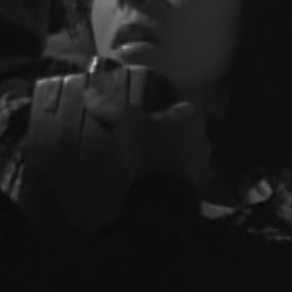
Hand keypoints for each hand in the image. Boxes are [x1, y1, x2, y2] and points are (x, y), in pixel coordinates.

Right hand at [82, 87, 211, 197]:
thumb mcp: (125, 122)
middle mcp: (203, 139)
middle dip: (161, 134)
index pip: (177, 106)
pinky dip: (165, 176)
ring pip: (179, 155)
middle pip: (179, 131)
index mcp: (192, 118)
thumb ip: (108, 106)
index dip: (159, 110)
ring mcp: (201, 167)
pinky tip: (147, 179)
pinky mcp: (194, 189)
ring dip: (164, 156)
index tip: (140, 117)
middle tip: (136, 137)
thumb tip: (88, 92)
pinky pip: (176, 176)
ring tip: (138, 159)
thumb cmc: (150, 150)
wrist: (162, 199)